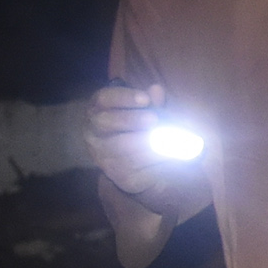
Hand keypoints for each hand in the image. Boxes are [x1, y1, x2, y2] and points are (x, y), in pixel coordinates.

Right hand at [88, 79, 205, 207]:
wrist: (137, 167)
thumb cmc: (140, 129)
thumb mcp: (146, 112)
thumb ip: (152, 102)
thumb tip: (156, 90)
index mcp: (99, 111)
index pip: (103, 99)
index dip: (123, 97)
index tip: (145, 98)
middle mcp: (95, 135)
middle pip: (106, 122)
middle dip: (131, 119)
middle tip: (154, 118)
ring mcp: (105, 158)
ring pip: (124, 148)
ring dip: (151, 143)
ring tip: (171, 137)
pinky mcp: (123, 178)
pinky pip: (141, 168)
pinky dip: (160, 160)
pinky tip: (173, 154)